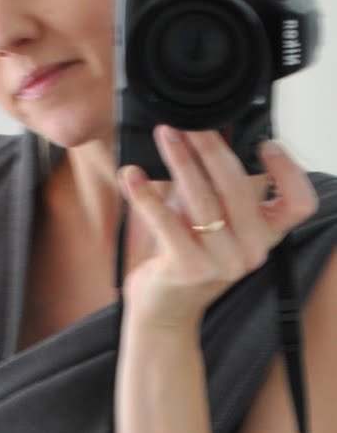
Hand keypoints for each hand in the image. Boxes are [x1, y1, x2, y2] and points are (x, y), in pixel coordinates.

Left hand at [118, 127, 317, 328]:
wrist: (165, 306)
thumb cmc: (187, 252)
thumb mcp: (211, 215)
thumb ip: (215, 183)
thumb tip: (204, 135)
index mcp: (266, 234)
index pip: (299, 204)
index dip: (289, 172)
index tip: (265, 143)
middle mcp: (252, 250)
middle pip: (240, 190)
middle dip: (212, 150)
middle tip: (190, 126)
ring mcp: (222, 263)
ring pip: (203, 201)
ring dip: (180, 163)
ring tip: (165, 136)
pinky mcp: (188, 269)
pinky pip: (167, 224)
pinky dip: (147, 196)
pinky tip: (132, 176)